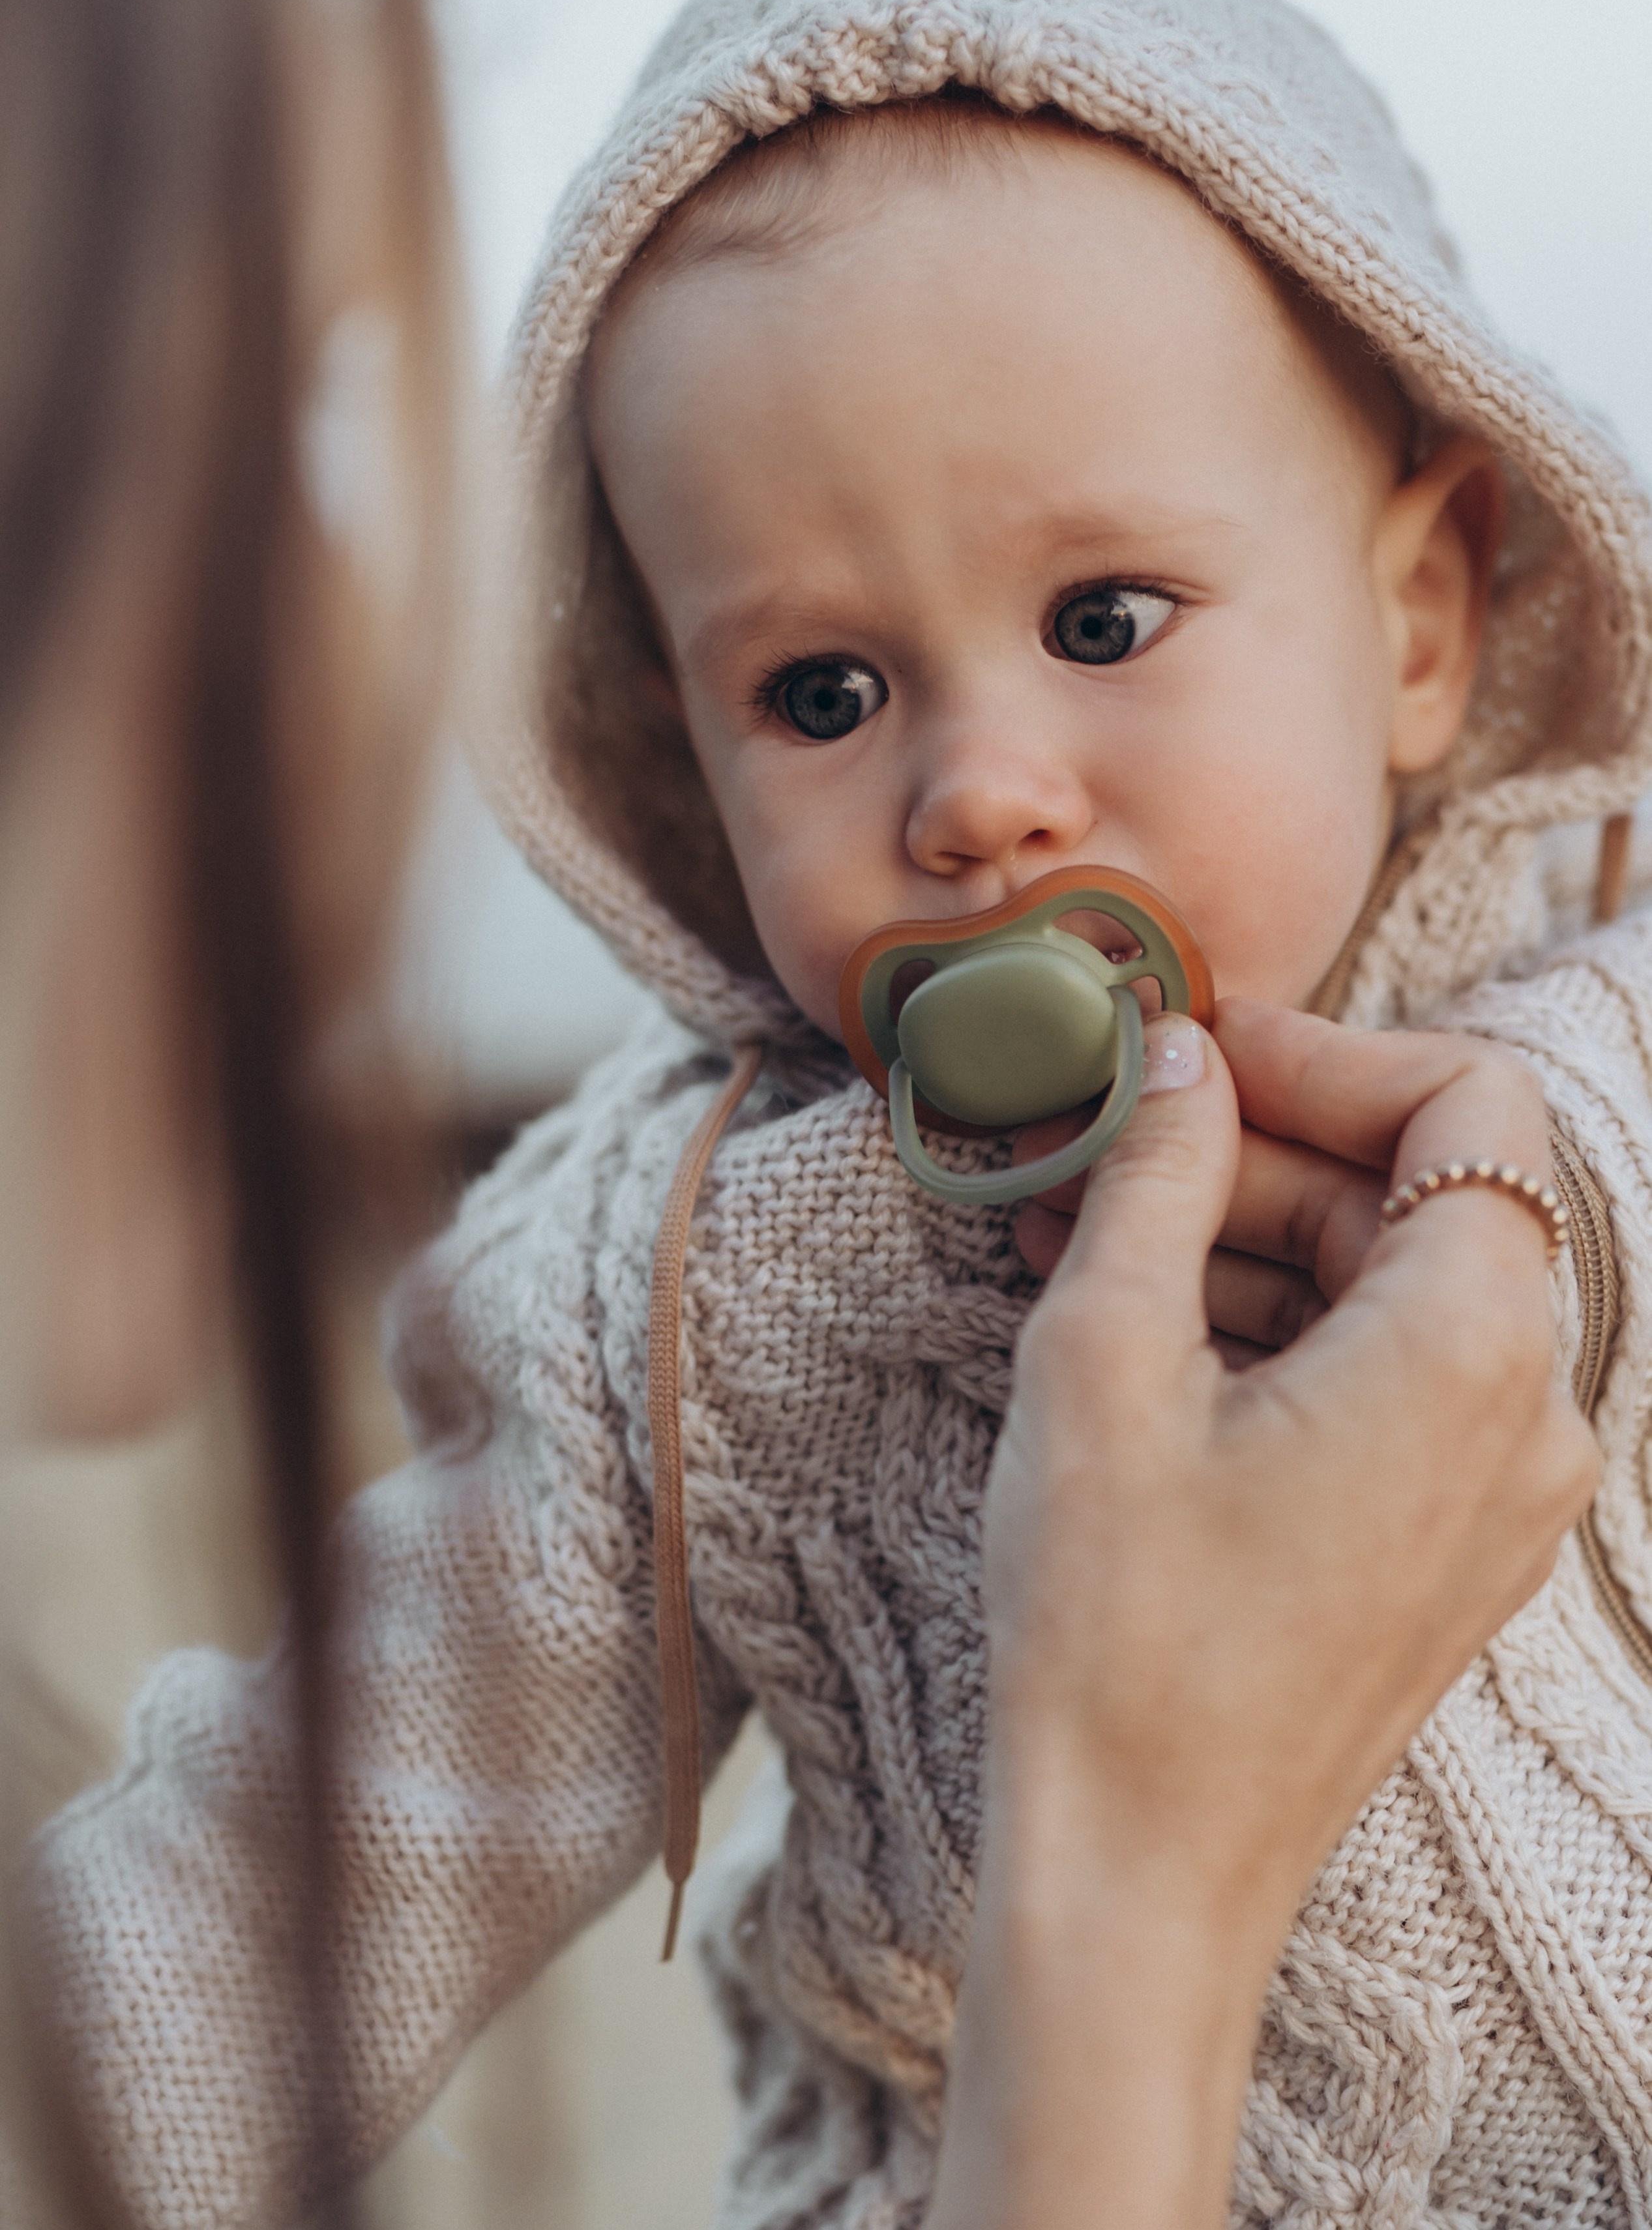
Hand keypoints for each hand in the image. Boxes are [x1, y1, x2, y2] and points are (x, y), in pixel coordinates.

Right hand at [929, 1001, 1595, 2229]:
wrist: (1144, 1873)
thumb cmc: (1120, 1629)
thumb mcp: (1105, 1358)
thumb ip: (1158, 1174)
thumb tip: (1179, 1057)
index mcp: (1472, 1346)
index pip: (1465, 1099)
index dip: (1327, 1051)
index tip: (1198, 1053)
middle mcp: (1528, 1411)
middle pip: (1419, 1194)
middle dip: (1258, 1150)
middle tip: (1102, 1142)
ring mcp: (1498, 1489)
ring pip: (1391, 1287)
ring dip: (1248, 1239)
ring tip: (1083, 1234)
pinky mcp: (1447, 1543)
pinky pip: (1384, 1379)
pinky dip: (1275, 1329)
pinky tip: (1140, 1324)